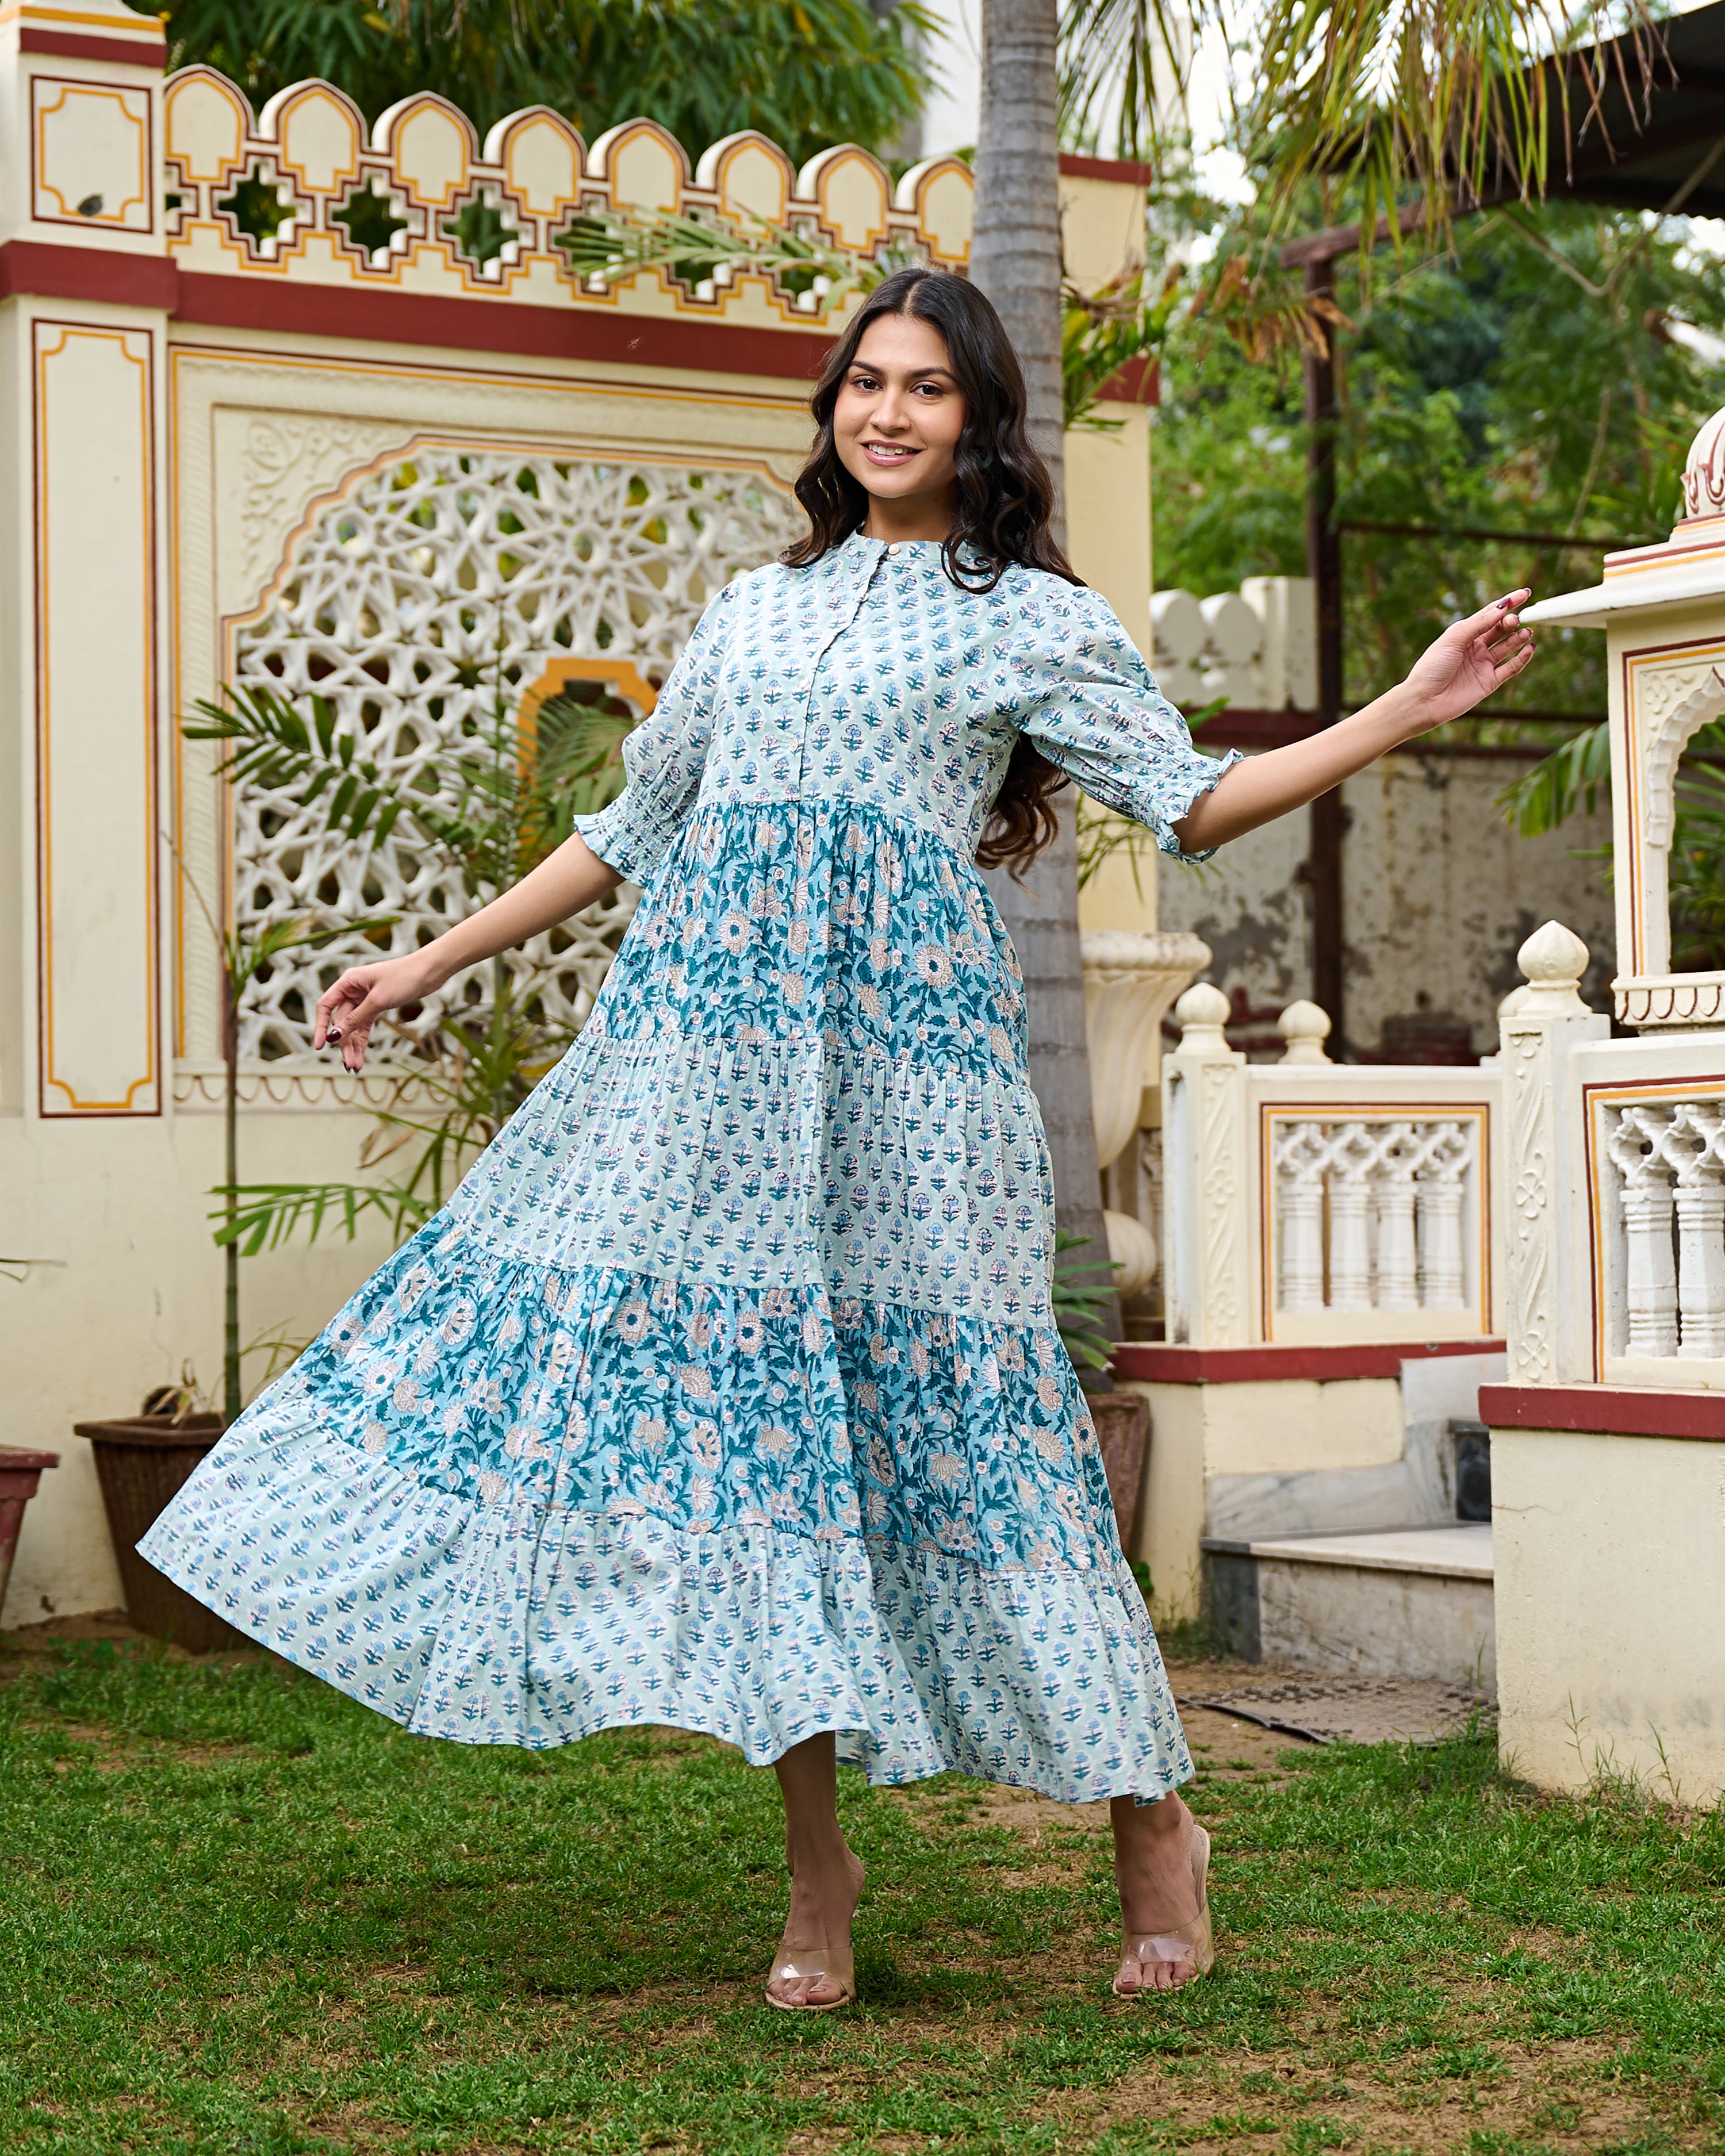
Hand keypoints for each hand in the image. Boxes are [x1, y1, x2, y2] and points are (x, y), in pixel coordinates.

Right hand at [313, 950, 438, 1071]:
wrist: (429, 972)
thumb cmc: (404, 977)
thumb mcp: (377, 1000)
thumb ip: (355, 1019)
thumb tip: (335, 1035)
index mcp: (348, 981)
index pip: (325, 1006)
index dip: (320, 1027)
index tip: (320, 1046)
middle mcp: (353, 989)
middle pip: (340, 1021)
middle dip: (344, 1043)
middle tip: (349, 1064)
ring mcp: (364, 998)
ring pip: (352, 1026)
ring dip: (353, 1045)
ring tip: (355, 1066)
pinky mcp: (376, 1005)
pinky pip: (364, 1025)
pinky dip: (362, 1039)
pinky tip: (361, 1055)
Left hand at [1396, 589, 1534, 734]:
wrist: (1424, 701)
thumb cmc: (1432, 667)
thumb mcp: (1453, 639)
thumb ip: (1478, 623)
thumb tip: (1502, 607)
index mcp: (1464, 634)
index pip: (1490, 614)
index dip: (1508, 603)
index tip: (1525, 593)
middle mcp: (1475, 647)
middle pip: (1500, 629)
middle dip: (1511, 622)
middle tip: (1516, 620)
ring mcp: (1483, 664)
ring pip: (1508, 647)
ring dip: (1519, 638)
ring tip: (1527, 632)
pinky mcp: (1489, 682)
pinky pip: (1510, 668)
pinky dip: (1522, 658)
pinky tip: (1529, 649)